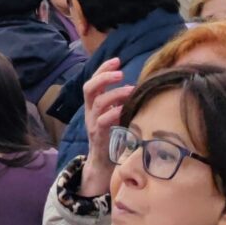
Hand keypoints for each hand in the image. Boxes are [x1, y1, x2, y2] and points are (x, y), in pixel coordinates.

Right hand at [79, 57, 133, 196]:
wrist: (103, 163)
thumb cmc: (112, 136)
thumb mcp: (113, 115)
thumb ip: (118, 102)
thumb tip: (136, 86)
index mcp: (92, 104)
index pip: (93, 80)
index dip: (103, 69)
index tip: (117, 60)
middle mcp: (89, 111)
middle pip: (89, 88)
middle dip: (103, 77)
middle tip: (120, 73)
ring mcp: (92, 123)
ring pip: (98, 103)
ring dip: (114, 94)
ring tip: (130, 90)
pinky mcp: (98, 136)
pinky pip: (103, 122)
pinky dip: (114, 113)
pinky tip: (124, 110)